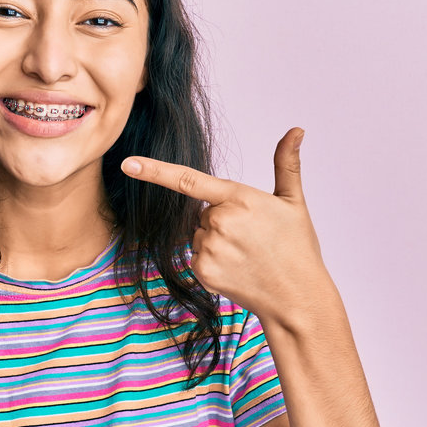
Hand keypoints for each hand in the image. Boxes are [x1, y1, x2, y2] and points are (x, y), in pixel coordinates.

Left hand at [121, 127, 328, 322]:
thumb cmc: (297, 248)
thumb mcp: (293, 202)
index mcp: (239, 197)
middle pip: (202, 214)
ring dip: (215, 243)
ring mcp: (209, 248)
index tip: (128, 163)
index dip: (154, 171)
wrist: (297, 296)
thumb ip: (286, 163)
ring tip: (247, 255)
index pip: (188, 180)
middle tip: (251, 238)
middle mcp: (219, 221)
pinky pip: (196, 258)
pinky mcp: (203, 271)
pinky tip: (237, 270)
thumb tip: (296, 129)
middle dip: (220, 221)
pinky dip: (212, 263)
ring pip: (198, 236)